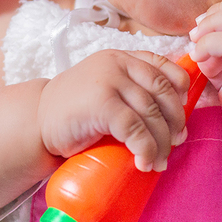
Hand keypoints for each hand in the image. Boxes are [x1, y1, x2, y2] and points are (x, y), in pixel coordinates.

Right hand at [37, 50, 189, 170]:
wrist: (37, 122)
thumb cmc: (75, 111)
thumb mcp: (106, 89)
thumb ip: (132, 91)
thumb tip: (174, 121)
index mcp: (121, 57)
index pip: (163, 66)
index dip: (180, 88)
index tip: (183, 110)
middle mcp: (117, 64)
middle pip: (162, 91)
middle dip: (175, 120)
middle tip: (176, 142)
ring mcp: (108, 82)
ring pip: (151, 113)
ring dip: (162, 142)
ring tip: (159, 161)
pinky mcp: (101, 104)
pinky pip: (135, 129)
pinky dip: (145, 149)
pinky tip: (144, 163)